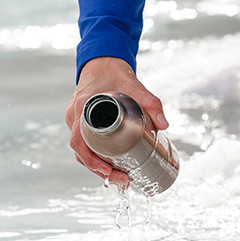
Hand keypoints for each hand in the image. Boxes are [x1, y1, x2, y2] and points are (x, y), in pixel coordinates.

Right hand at [65, 57, 168, 188]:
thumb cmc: (114, 72)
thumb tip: (164, 125)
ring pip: (82, 150)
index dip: (91, 160)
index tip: (107, 170)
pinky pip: (85, 144)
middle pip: (81, 152)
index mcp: (82, 108)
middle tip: (122, 179)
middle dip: (99, 169)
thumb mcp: (135, 85)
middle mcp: (75, 117)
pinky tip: (110, 167)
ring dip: (98, 166)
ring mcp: (76, 121)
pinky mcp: (82, 123)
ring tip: (120, 177)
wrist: (103, 60)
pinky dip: (95, 157)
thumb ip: (151, 103)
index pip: (79, 142)